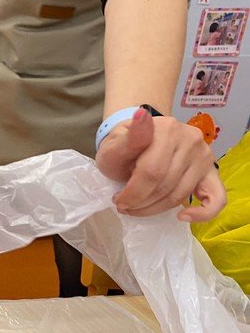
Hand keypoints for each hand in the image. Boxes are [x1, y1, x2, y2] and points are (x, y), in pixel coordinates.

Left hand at [96, 108, 225, 221]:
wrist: (136, 142)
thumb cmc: (123, 146)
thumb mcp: (115, 145)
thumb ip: (128, 139)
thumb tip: (141, 115)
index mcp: (166, 129)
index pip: (151, 172)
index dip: (133, 193)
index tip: (118, 201)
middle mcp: (191, 139)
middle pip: (165, 186)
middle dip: (140, 203)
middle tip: (124, 205)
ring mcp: (204, 155)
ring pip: (180, 195)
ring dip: (155, 209)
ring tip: (137, 207)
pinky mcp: (211, 171)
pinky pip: (217, 197)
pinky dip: (203, 213)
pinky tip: (183, 217)